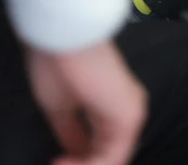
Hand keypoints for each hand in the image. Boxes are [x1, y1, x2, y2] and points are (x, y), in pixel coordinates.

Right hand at [26, 41, 145, 164]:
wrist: (64, 36)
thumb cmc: (59, 62)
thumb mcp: (60, 108)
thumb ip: (71, 133)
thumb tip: (73, 153)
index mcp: (115, 108)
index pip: (104, 150)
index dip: (80, 162)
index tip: (54, 162)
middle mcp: (130, 111)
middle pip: (111, 155)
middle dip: (83, 164)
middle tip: (56, 164)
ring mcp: (132, 114)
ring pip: (114, 158)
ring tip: (58, 163)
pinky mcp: (128, 116)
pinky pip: (114, 156)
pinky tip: (65, 161)